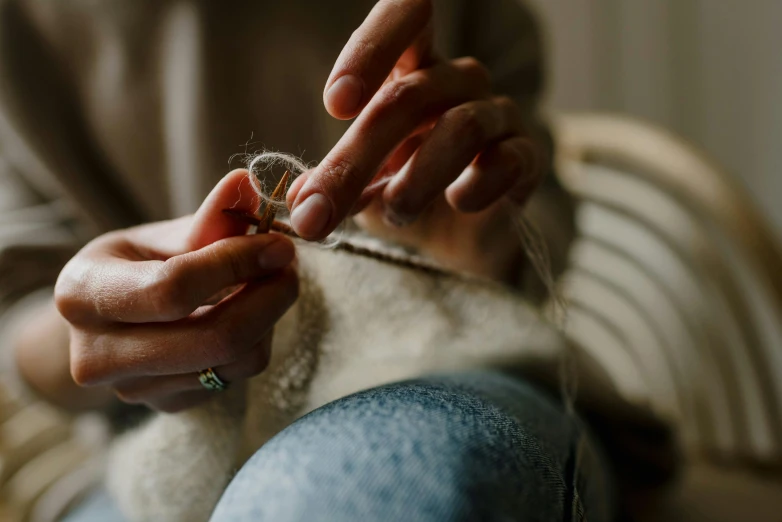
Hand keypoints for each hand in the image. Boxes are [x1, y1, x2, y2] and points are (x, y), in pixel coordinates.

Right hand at [53, 170, 297, 412]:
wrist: (114, 320)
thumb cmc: (140, 266)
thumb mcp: (164, 235)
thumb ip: (210, 217)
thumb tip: (247, 184)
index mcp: (83, 294)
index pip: (173, 288)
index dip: (237, 264)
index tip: (279, 245)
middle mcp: (95, 354)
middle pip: (212, 339)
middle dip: (268, 298)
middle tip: (290, 267)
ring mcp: (130, 390)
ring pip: (232, 362)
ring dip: (267, 320)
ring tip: (268, 284)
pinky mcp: (165, 406)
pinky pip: (233, 380)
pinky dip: (254, 343)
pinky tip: (246, 316)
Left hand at [286, 0, 543, 249]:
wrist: (461, 239)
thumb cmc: (407, 193)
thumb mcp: (363, 186)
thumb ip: (337, 184)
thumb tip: (304, 202)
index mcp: (413, 68)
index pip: (406, 17)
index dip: (371, 48)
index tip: (336, 105)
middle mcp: (458, 80)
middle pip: (409, 96)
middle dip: (357, 158)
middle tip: (320, 210)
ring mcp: (497, 114)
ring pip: (461, 126)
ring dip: (416, 178)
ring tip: (394, 212)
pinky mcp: (526, 156)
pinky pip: (508, 159)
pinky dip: (477, 186)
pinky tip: (459, 203)